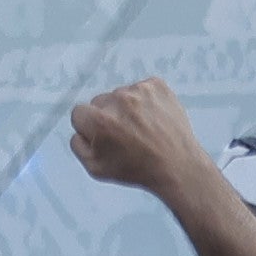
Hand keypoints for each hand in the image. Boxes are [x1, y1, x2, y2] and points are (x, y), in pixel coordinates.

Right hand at [65, 81, 212, 201]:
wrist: (178, 166)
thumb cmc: (136, 170)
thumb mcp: (95, 169)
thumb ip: (78, 146)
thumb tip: (79, 129)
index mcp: (99, 120)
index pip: (79, 112)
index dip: (89, 128)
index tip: (104, 138)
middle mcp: (118, 100)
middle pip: (100, 102)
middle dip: (107, 116)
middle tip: (125, 135)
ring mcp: (139, 90)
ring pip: (121, 95)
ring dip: (127, 108)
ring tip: (143, 128)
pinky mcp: (157, 85)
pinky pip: (141, 89)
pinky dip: (145, 101)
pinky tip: (153, 118)